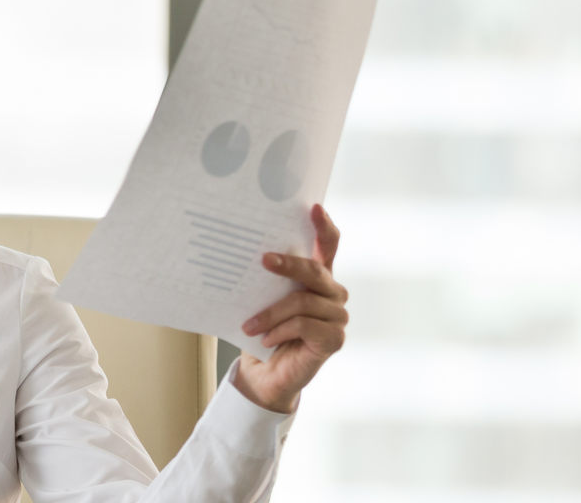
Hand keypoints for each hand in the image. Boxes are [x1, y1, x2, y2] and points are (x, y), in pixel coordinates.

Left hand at [233, 204, 348, 413]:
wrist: (264, 373)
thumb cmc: (262, 332)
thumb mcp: (261, 300)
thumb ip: (266, 281)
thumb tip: (244, 254)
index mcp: (317, 278)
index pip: (328, 246)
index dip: (324, 227)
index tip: (313, 207)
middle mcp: (333, 293)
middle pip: (314, 271)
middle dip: (288, 264)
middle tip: (262, 260)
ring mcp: (337, 316)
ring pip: (303, 302)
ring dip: (271, 313)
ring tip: (248, 325)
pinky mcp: (335, 339)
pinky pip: (304, 326)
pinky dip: (280, 331)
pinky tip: (266, 339)